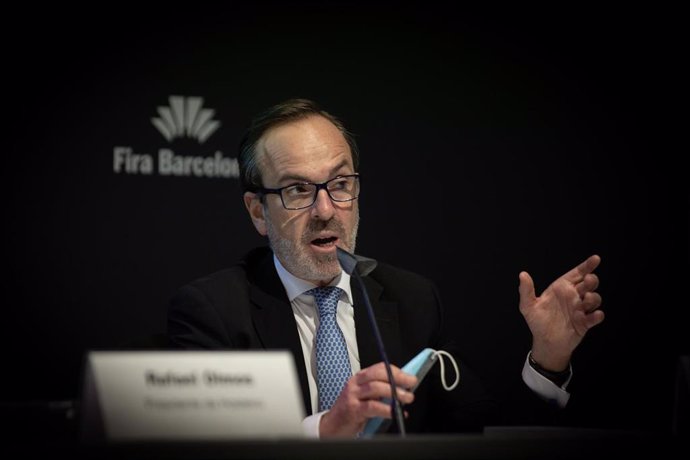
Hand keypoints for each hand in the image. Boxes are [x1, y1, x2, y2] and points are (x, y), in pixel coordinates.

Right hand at [319, 362, 416, 437]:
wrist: (331, 426)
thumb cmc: (350, 411)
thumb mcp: (364, 397)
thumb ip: (379, 392)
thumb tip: (402, 389)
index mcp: (359, 378)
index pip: (379, 368)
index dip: (396, 371)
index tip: (409, 376)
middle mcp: (355, 384)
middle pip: (378, 375)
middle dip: (397, 378)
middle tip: (411, 384)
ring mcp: (352, 396)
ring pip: (375, 388)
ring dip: (394, 392)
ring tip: (407, 398)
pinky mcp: (353, 410)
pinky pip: (372, 407)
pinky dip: (387, 409)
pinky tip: (396, 412)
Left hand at [518, 255, 603, 370]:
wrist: (545, 342)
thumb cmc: (537, 322)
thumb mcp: (528, 306)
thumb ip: (526, 290)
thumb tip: (522, 275)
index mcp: (561, 288)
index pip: (577, 274)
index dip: (587, 265)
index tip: (595, 259)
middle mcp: (573, 296)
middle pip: (588, 284)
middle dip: (591, 280)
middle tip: (588, 280)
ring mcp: (580, 309)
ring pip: (594, 299)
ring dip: (593, 298)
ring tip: (584, 299)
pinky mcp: (585, 323)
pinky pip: (595, 317)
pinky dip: (596, 315)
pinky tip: (594, 315)